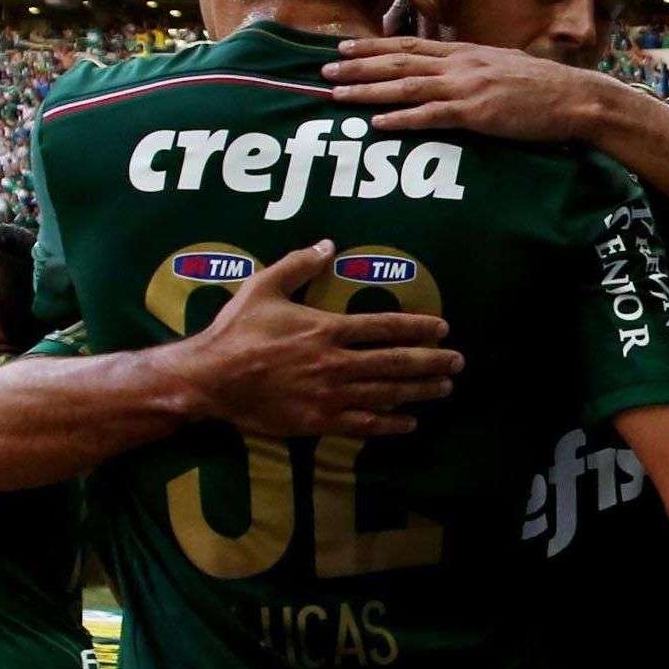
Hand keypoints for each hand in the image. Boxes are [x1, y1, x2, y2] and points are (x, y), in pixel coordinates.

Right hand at [165, 243, 461, 439]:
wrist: (209, 379)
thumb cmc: (235, 331)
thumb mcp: (262, 287)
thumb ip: (298, 264)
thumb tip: (328, 243)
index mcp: (326, 328)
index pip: (386, 327)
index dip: (419, 327)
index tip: (443, 329)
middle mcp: (335, 362)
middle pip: (397, 362)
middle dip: (433, 362)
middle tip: (458, 361)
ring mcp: (330, 394)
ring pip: (387, 393)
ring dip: (421, 391)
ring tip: (445, 388)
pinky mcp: (319, 421)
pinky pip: (364, 424)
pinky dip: (391, 424)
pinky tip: (410, 422)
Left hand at [324, 36, 612, 141]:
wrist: (574, 97)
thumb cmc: (544, 86)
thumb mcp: (504, 65)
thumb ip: (475, 66)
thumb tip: (454, 71)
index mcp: (465, 52)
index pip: (409, 45)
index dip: (373, 46)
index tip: (345, 47)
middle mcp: (459, 64)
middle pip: (398, 62)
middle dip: (359, 65)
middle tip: (326, 70)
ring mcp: (466, 87)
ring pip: (406, 87)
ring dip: (369, 91)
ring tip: (338, 94)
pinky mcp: (476, 113)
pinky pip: (431, 117)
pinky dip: (402, 120)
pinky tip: (378, 124)